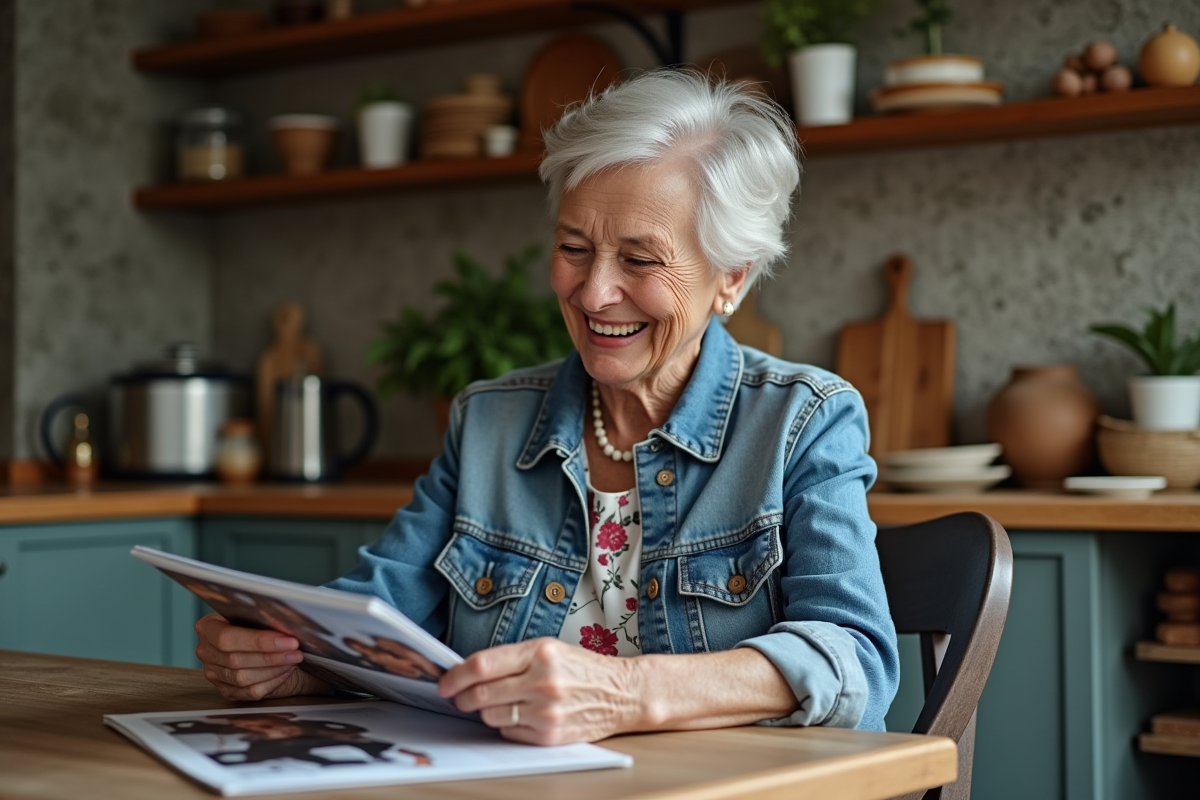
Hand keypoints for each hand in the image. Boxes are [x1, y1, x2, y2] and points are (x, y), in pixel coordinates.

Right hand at [194, 613, 330, 700]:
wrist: (261, 644)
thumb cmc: (257, 625)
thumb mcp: (254, 616)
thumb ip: (262, 619)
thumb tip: (286, 623)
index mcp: (207, 627)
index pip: (227, 638)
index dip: (258, 641)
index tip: (287, 639)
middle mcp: (205, 652)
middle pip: (235, 659)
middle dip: (271, 655)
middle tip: (295, 650)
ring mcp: (214, 674)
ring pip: (242, 678)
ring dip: (273, 669)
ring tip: (293, 659)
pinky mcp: (227, 690)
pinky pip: (249, 692)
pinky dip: (272, 682)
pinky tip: (286, 671)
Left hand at [437, 638, 642, 744]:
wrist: (622, 693)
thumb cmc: (583, 668)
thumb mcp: (549, 648)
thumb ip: (512, 658)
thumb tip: (469, 672)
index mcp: (540, 652)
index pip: (482, 665)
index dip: (456, 675)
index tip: (445, 681)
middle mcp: (542, 681)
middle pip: (481, 694)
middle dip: (462, 697)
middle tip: (459, 696)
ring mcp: (546, 711)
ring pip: (491, 716)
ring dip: (485, 711)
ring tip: (499, 703)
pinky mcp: (549, 735)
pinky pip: (509, 733)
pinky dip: (507, 725)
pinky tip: (521, 715)